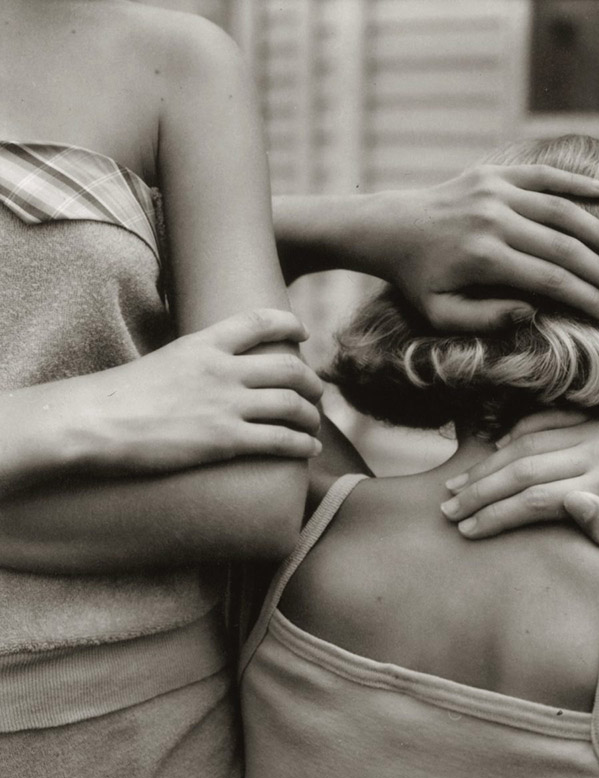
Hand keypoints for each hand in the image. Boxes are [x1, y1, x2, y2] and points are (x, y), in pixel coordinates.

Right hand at [8, 309, 323, 481]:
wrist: (96, 422)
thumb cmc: (117, 399)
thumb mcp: (160, 363)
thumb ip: (189, 365)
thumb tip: (199, 378)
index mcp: (203, 345)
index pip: (258, 322)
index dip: (288, 324)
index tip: (303, 333)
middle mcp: (222, 370)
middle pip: (288, 368)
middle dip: (311, 381)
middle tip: (317, 391)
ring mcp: (226, 404)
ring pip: (291, 404)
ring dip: (311, 414)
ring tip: (314, 422)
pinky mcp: (225, 440)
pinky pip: (280, 440)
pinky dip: (303, 443)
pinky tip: (310, 448)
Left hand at [379, 165, 598, 331]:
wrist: (390, 229)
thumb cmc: (417, 281)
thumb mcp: (440, 313)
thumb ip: (485, 319)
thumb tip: (532, 312)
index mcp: (484, 258)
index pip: (551, 281)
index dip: (587, 300)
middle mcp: (494, 220)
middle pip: (564, 248)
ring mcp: (495, 192)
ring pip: (561, 210)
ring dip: (598, 231)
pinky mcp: (494, 173)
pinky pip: (542, 175)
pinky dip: (574, 182)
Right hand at [439, 410, 598, 558]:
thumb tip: (574, 502)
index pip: (536, 499)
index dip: (496, 515)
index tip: (467, 531)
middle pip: (523, 467)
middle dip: (480, 490)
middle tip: (448, 509)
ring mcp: (597, 429)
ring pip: (526, 442)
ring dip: (487, 464)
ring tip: (457, 486)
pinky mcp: (594, 419)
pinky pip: (543, 420)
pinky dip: (512, 435)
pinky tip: (489, 454)